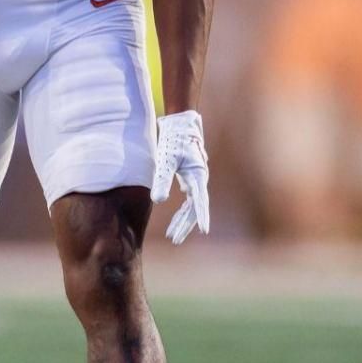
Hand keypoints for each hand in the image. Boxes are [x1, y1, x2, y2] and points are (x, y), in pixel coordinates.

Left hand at [151, 110, 210, 243]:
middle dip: (185, 225)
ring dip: (182, 220)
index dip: (202, 216)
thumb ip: (161, 179)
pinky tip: (176, 220)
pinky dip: (181, 211)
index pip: (200, 200)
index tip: (204, 231)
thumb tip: (157, 201)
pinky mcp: (190, 178)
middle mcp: (199, 179)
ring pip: (191, 206)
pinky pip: (189, 200)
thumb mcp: (165, 159)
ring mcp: (196, 179)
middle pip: (194, 208)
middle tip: (174, 240)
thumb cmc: (173, 139)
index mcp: (197, 175)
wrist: (180, 122)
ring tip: (171, 236)